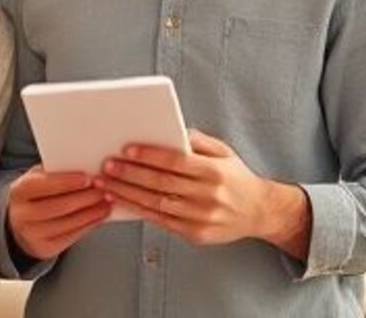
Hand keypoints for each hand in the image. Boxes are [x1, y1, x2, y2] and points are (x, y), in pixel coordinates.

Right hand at [7, 166, 111, 260]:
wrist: (21, 223)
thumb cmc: (36, 194)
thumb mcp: (38, 178)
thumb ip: (55, 172)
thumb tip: (86, 167)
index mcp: (19, 191)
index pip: (44, 185)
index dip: (67, 182)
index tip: (88, 178)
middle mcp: (21, 215)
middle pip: (59, 206)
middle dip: (85, 198)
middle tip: (103, 189)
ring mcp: (31, 235)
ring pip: (68, 223)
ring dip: (92, 212)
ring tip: (107, 202)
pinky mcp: (44, 249)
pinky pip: (72, 237)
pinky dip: (89, 225)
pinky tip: (100, 215)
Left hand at [95, 129, 309, 254]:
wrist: (259, 212)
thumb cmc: (235, 177)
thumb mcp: (222, 151)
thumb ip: (196, 140)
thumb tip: (168, 131)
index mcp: (214, 172)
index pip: (176, 162)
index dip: (149, 156)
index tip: (126, 149)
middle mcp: (208, 196)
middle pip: (161, 184)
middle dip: (130, 174)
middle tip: (107, 166)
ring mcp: (201, 218)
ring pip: (157, 206)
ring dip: (128, 195)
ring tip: (106, 184)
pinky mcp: (195, 234)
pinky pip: (161, 222)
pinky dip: (139, 211)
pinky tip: (122, 201)